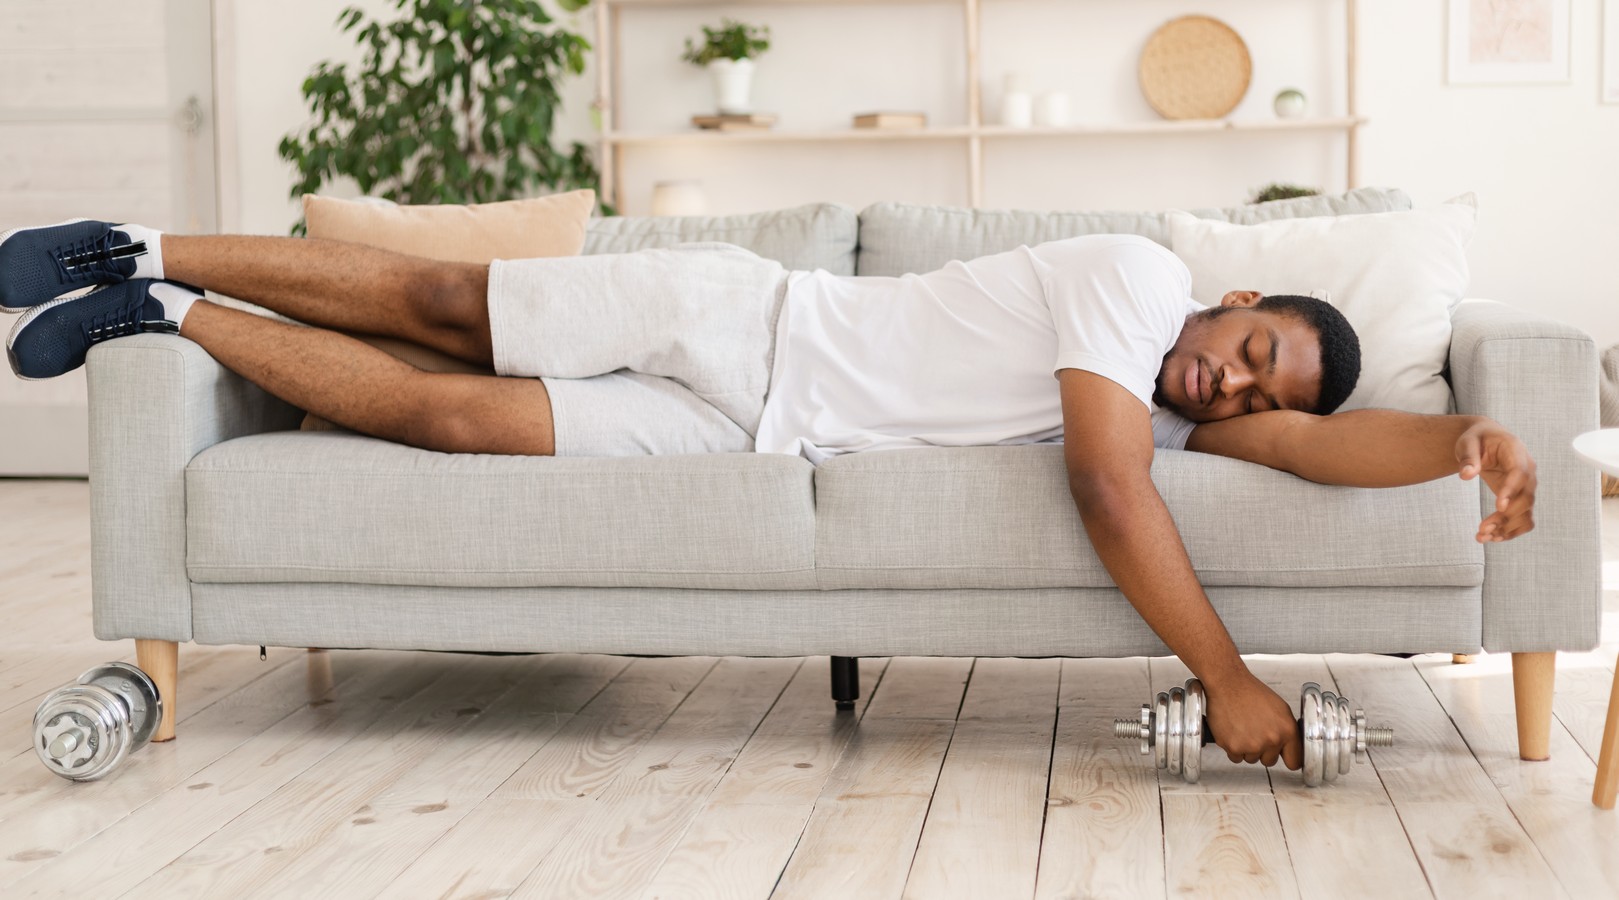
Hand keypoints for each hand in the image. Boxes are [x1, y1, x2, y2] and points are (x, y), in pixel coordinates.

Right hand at [1203, 674, 1301, 769]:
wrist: (1228, 684)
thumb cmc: (1251, 692)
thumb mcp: (1280, 709)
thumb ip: (1287, 731)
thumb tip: (1289, 747)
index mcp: (1287, 730)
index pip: (1294, 761)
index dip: (1287, 759)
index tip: (1283, 758)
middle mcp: (1271, 740)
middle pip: (1269, 761)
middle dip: (1262, 751)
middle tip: (1255, 732)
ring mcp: (1252, 745)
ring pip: (1251, 759)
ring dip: (1246, 748)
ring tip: (1242, 728)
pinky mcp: (1233, 747)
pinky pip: (1235, 757)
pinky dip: (1232, 747)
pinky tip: (1233, 732)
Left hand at [1455, 420, 1536, 542]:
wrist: (1486, 440)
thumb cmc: (1477, 439)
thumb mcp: (1468, 442)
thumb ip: (1468, 457)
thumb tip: (1466, 475)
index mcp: (1517, 453)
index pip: (1520, 473)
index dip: (1511, 490)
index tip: (1499, 506)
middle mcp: (1528, 471)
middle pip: (1526, 498)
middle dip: (1506, 516)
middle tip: (1482, 529)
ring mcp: (1526, 486)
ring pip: (1526, 512)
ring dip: (1507, 528)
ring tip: (1482, 537)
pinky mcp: (1520, 498)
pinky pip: (1523, 518)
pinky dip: (1512, 530)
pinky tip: (1493, 538)